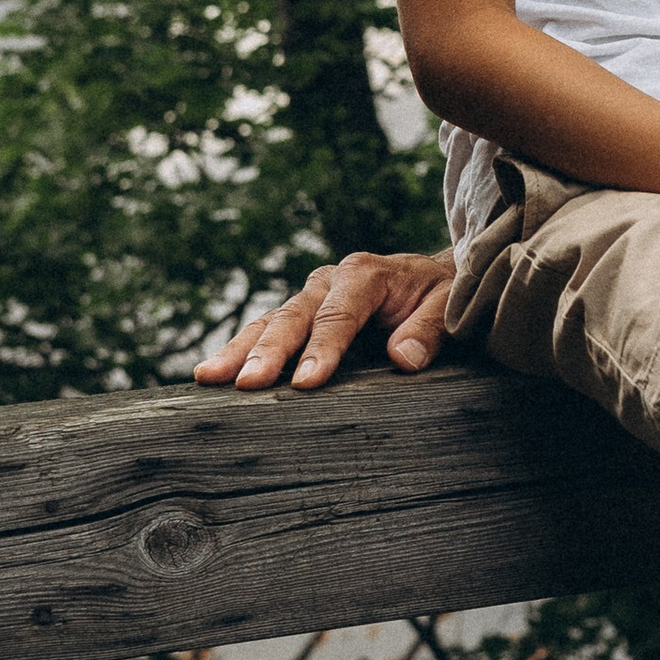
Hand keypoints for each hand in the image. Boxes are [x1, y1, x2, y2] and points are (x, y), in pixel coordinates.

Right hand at [195, 250, 454, 393]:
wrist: (433, 278)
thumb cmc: (441, 295)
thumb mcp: (450, 305)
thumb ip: (429, 329)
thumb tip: (405, 358)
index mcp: (366, 275)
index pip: (339, 315)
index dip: (322, 348)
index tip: (306, 382)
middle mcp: (330, 280)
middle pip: (294, 317)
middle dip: (268, 352)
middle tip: (245, 384)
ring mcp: (310, 295)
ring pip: (270, 322)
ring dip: (239, 350)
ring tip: (209, 377)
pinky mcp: (300, 312)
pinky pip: (267, 330)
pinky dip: (240, 349)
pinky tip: (212, 374)